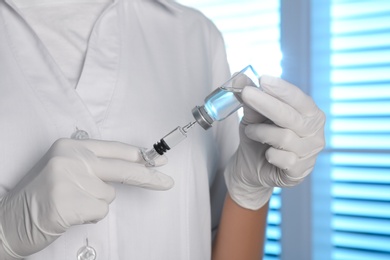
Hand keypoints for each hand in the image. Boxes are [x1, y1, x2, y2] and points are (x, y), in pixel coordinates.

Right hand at [0, 138, 172, 257]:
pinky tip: (70, 213)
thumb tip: (135, 167)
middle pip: (122, 169)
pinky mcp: (68, 202)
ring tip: (73, 202)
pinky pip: (99, 211)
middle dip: (147, 177)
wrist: (11, 220)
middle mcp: (71, 158)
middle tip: (166, 182)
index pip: (116, 149)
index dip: (141, 157)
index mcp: (72, 145)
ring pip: (109, 195)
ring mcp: (68, 179)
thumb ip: (97, 166)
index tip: (160, 162)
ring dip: (96, 203)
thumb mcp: (69, 170)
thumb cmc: (45, 195)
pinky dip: (89, 216)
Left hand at [225, 75, 324, 209]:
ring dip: (260, 132)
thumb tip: (240, 78)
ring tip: (251, 132)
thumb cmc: (258, 137)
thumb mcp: (252, 115)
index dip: (282, 89)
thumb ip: (250, 99)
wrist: (252, 167)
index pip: (300, 99)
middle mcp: (315, 133)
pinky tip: (266, 153)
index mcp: (310, 114)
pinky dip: (269, 154)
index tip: (262, 79)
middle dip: (266, 103)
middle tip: (246, 93)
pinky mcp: (300, 172)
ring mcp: (310, 154)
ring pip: (284, 137)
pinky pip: (283, 159)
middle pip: (291, 116)